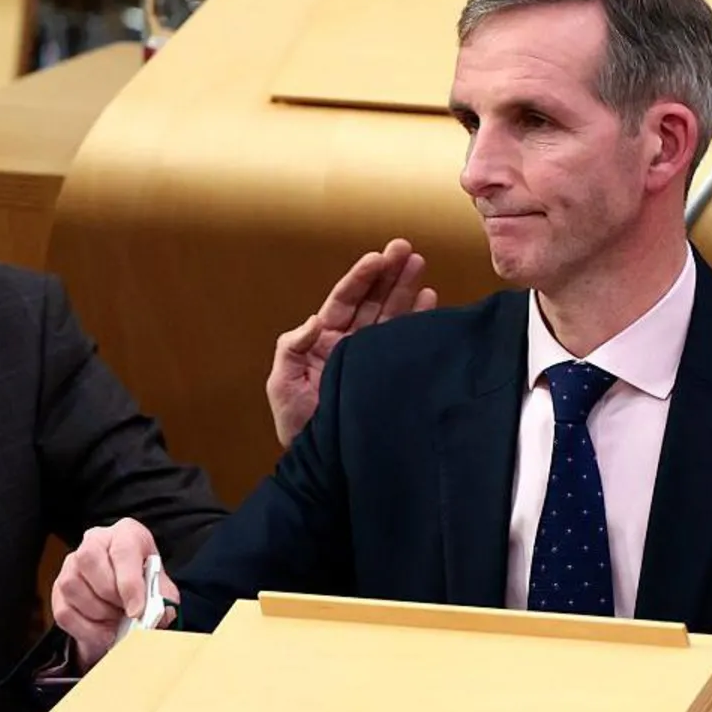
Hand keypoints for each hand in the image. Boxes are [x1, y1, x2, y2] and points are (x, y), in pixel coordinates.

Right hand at [51, 518, 179, 671]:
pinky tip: (102, 631)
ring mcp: (72, 563)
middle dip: (109, 595)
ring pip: (72, 586)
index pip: (122, 550)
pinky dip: (85, 629)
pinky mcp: (58, 588)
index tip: (136, 610)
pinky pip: (63, 611)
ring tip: (115, 620)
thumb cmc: (145, 586)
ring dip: (97, 613)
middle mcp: (95, 541)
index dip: (129, 583)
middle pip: (88, 560)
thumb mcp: (162, 589)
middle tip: (125, 613)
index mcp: (126, 534)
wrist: (126, 600)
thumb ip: (161, 600)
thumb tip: (153, 615)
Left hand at [267, 239, 437, 446]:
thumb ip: (292, 349)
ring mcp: (369, 358)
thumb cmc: (296, 425)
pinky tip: (429, 300)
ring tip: (421, 267)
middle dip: (388, 274)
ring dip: (405, 290)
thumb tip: (315, 320)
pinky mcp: (386, 374)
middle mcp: (349, 344)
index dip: (361, 278)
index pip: (344, 301)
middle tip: (407, 249)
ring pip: (390, 315)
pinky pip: (402, 342)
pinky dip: (416, 320)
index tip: (379, 257)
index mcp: (322, 341)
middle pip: (371, 301)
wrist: (320, 462)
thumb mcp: (282, 384)